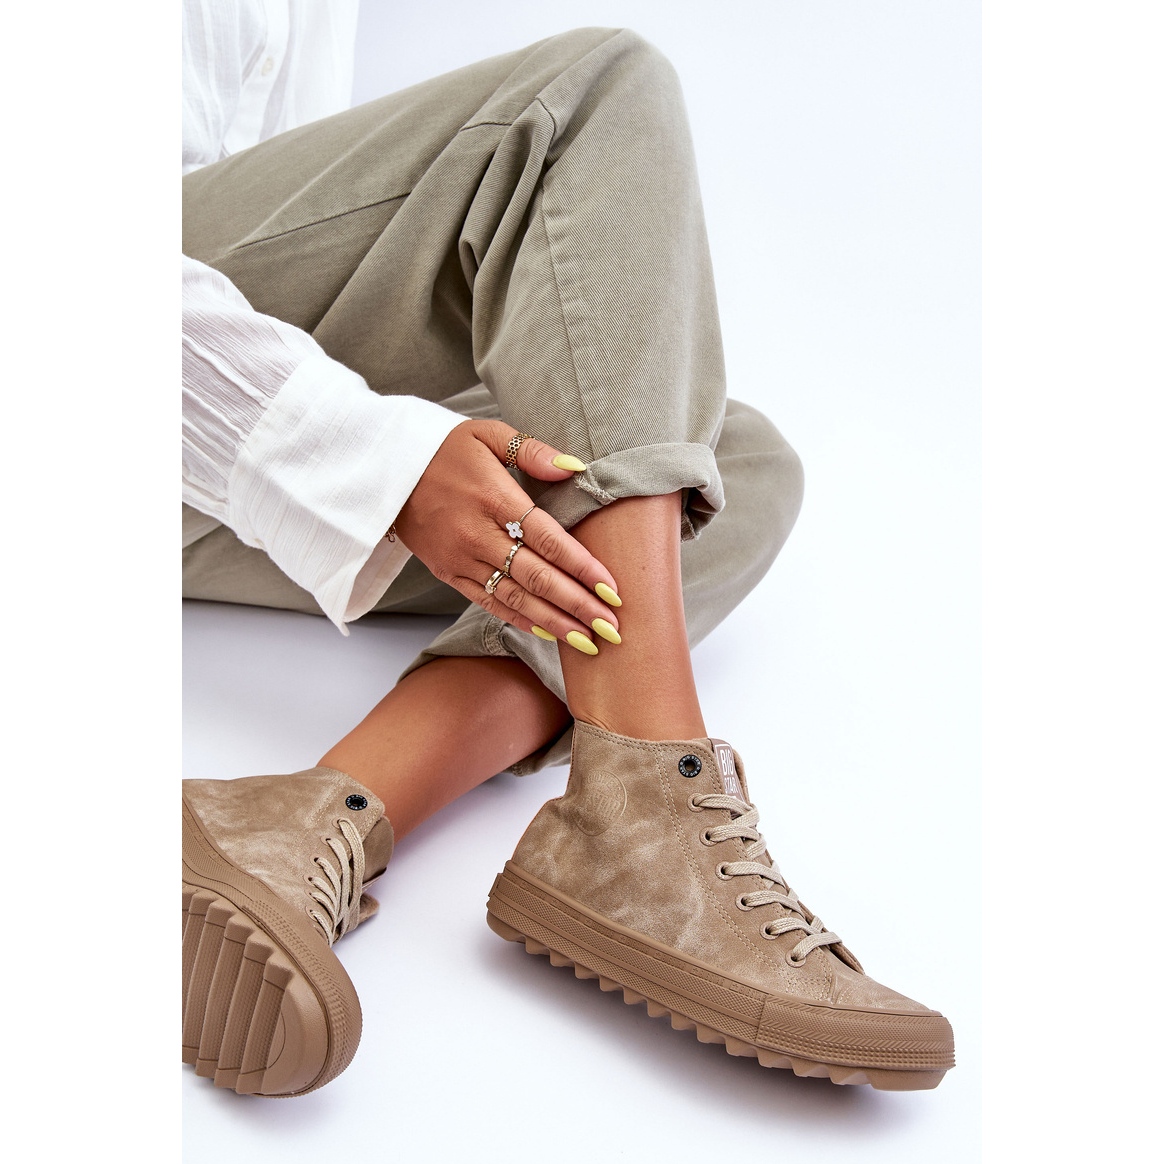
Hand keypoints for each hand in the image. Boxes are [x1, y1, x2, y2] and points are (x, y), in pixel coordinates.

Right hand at [394, 420, 621, 650]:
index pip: (548, 540)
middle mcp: (479, 534)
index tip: (612, 589)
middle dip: (578, 605)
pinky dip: (520, 619)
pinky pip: (489, 602)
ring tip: (588, 641)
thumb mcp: (487, 434)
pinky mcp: (449, 573)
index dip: (582, 567)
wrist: (384, 472)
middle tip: (611, 627)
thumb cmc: (444, 450)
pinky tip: (548, 632)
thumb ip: (532, 451)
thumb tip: (575, 467)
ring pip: (516, 597)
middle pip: (537, 577)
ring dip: (555, 623)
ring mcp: (462, 559)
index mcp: (495, 498)